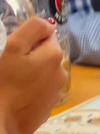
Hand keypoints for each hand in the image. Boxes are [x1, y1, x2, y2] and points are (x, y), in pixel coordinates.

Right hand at [0, 17, 65, 133]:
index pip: (44, 35)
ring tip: (8, 84)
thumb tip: (49, 24)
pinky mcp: (45, 109)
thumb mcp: (11, 48)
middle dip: (27, 58)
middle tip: (6, 68)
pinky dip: (26, 91)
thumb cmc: (1, 84)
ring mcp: (54, 93)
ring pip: (40, 74)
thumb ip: (32, 29)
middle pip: (43, 55)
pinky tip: (12, 97)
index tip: (11, 51)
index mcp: (54, 55)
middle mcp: (61, 73)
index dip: (26, 41)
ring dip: (27, 74)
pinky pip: (36, 92)